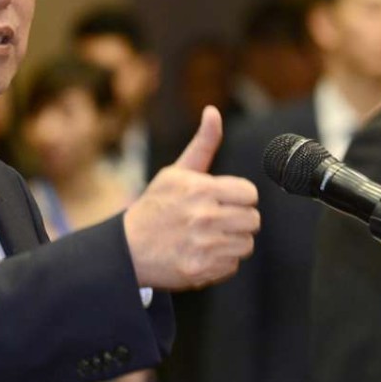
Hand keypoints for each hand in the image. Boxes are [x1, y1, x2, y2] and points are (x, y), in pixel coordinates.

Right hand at [123, 106, 258, 288]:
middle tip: (218, 220)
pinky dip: (221, 262)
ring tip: (210, 237)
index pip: (249, 193)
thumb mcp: (176, 172)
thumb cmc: (155, 207)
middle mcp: (204, 217)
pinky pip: (232, 265)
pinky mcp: (200, 269)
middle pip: (253, 220)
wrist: (127, 250)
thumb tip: (213, 111)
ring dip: (232, 241)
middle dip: (239, 219)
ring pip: (246, 244)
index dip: (240, 197)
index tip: (226, 200)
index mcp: (200, 189)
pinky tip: (203, 254)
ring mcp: (203, 245)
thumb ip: (203, 144)